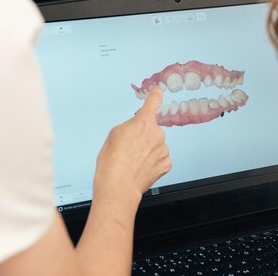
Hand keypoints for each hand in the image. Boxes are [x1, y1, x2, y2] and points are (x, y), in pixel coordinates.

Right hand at [94, 87, 171, 203]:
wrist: (118, 187)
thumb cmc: (111, 162)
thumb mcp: (114, 134)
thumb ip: (130, 125)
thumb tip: (136, 126)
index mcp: (142, 122)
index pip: (153, 101)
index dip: (155, 95)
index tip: (158, 91)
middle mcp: (157, 133)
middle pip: (151, 129)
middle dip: (143, 136)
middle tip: (129, 149)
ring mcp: (163, 149)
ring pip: (156, 144)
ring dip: (148, 150)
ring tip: (133, 162)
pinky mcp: (166, 164)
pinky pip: (160, 158)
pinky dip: (152, 162)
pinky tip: (141, 168)